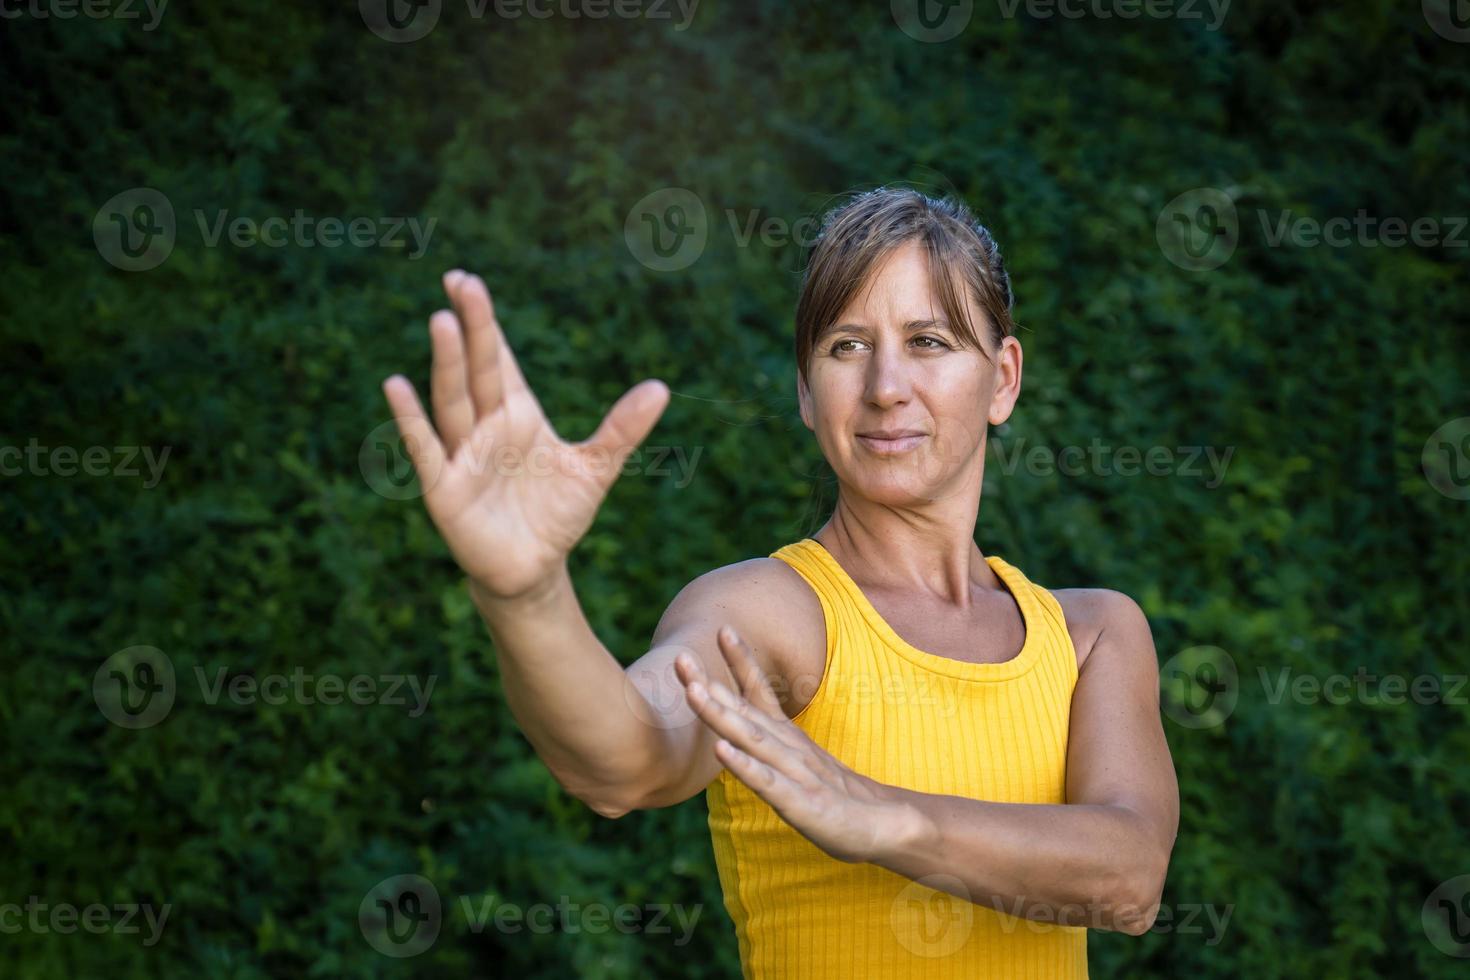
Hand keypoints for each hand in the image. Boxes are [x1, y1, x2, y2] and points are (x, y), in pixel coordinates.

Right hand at [381, 269, 669, 598]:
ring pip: (453, 401)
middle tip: (460, 282)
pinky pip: (427, 449)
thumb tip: (661, 388)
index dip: (486, 322)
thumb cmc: (556, 514)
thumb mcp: (596, 469)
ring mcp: (462, 455)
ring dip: (447, 363)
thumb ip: (622, 429)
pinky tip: (397, 385)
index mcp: (517, 414)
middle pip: (477, 369)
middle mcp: (485, 427)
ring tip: (442, 321)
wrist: (533, 570)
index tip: (469, 281)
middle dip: (470, 327)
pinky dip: (411, 420)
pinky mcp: (445, 488)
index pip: (499, 359)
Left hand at [676, 626, 910, 864]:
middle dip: (710, 683)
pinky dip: (744, 766)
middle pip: (745, 710)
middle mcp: (789, 748)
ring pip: (752, 739)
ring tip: (694, 691)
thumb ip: (774, 746)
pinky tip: (721, 752)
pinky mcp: (800, 804)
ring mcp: (795, 774)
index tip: (721, 628)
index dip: (740, 661)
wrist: (887, 826)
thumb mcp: (801, 765)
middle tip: (680, 656)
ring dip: (721, 715)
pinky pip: (768, 783)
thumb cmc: (838, 797)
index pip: (760, 693)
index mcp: (787, 738)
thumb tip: (739, 732)